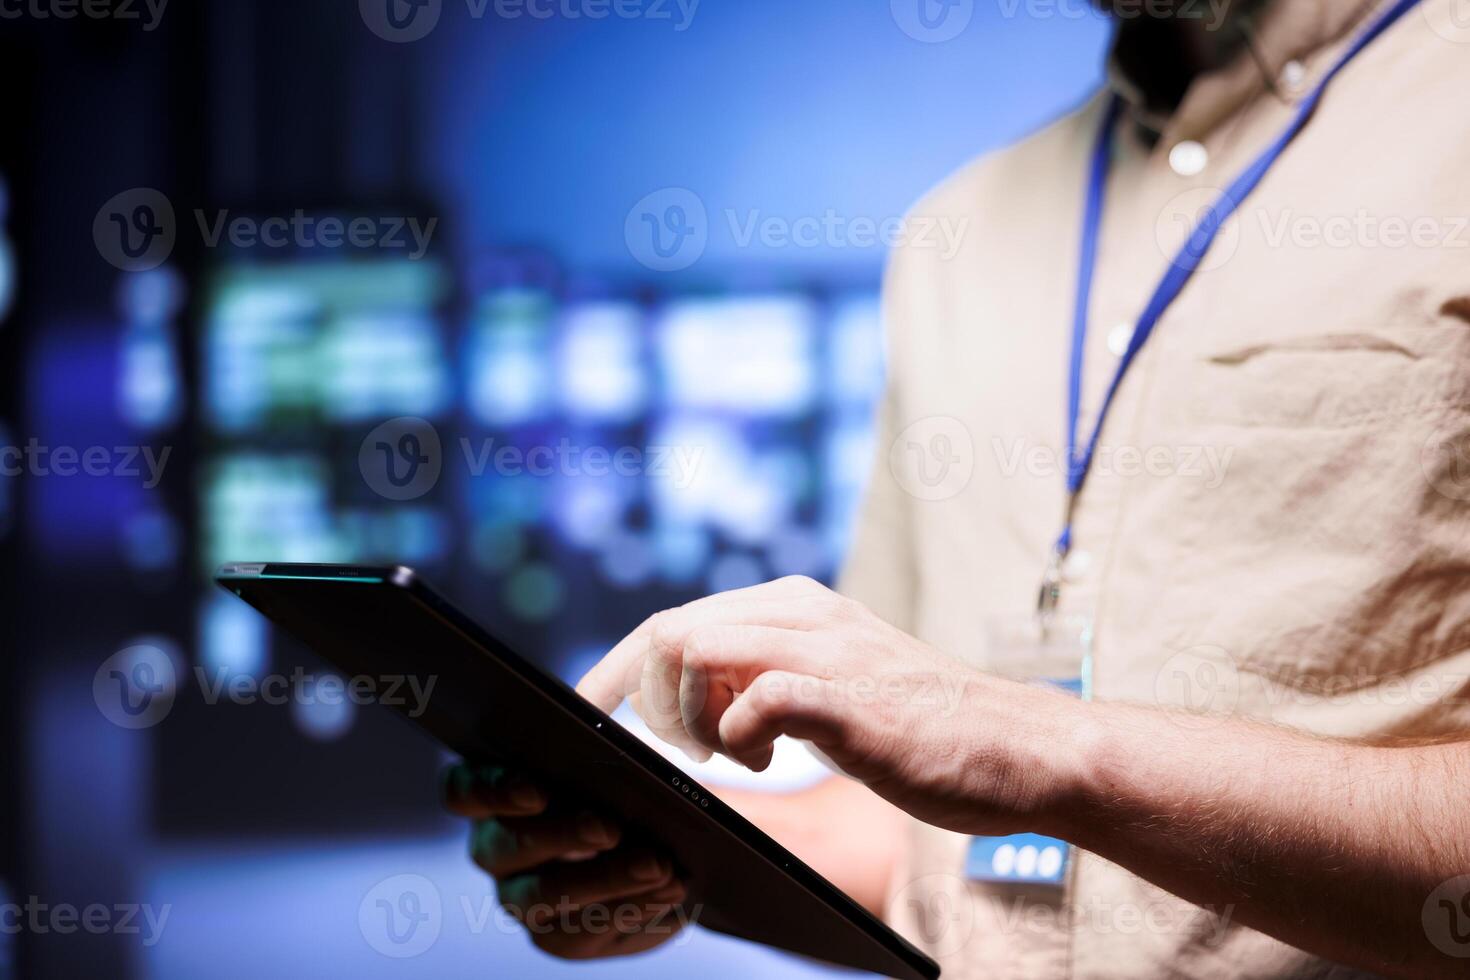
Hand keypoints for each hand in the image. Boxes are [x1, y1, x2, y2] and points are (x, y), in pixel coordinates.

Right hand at [442, 764, 688, 958]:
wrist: (655, 834)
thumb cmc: (617, 777)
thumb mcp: (608, 750)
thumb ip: (595, 740)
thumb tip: (609, 742)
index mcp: (493, 794)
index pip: (464, 791)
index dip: (492, 791)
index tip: (537, 790)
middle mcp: (496, 852)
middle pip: (504, 849)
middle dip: (560, 837)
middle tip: (610, 827)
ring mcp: (524, 901)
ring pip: (544, 899)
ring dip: (604, 881)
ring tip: (657, 864)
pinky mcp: (562, 938)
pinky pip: (586, 934)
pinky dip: (633, 910)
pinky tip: (671, 890)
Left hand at [576, 576, 1082, 837]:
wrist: (1016, 748)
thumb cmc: (920, 730)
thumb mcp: (827, 690)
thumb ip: (766, 678)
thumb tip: (697, 704)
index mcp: (793, 606)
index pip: (676, 620)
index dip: (620, 667)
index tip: (586, 708)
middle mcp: (803, 612)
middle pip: (669, 629)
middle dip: (639, 696)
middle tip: (671, 750)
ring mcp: (826, 649)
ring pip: (697, 649)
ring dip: (688, 717)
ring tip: (728, 755)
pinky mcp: (849, 696)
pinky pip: (756, 699)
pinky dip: (737, 734)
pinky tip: (765, 759)